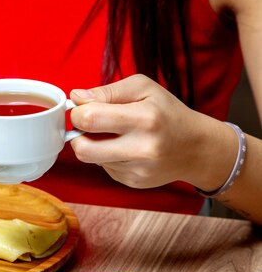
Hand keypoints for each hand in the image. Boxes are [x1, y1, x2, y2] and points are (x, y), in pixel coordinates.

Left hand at [68, 74, 233, 189]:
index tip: (84, 108)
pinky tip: (125, 149)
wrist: (196, 148)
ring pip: (91, 159)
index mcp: (144, 118)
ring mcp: (138, 169)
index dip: (78, 112)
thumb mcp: (144, 88)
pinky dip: (107, 157)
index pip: (89, 118)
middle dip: (77, 135)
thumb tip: (76, 97)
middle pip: (83, 149)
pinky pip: (104, 168)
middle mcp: (142, 148)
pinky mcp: (134, 182)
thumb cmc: (167, 112)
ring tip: (113, 135)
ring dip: (93, 145)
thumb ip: (107, 91)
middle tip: (89, 125)